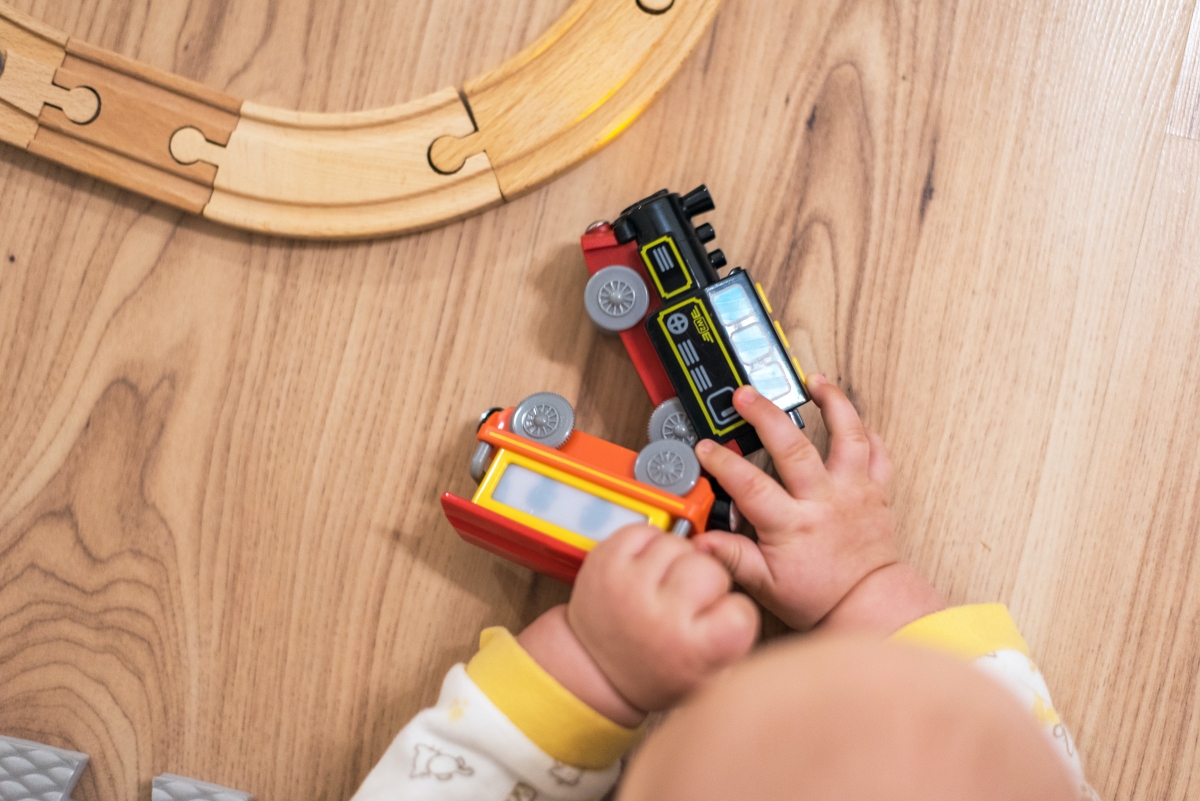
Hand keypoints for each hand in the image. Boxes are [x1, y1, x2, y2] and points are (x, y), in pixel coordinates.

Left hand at [529, 525, 758, 719]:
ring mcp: (629, 586)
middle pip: (709, 567)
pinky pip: (644, 531)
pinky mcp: (605, 563)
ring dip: (676, 560)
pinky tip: (644, 569)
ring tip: (662, 586)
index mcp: (694, 651)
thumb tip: (742, 600)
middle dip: (705, 580)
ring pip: (678, 544)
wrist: (595, 667)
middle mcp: (660, 617)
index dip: (732, 611)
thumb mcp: (707, 673)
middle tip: (686, 602)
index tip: (716, 621)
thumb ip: (734, 640)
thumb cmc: (657, 669)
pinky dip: (649, 544)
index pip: (740, 610)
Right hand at [692, 375, 943, 632]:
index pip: (750, 485)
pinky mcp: (876, 491)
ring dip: (833, 404)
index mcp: (793, 524)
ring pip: (848, 437)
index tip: (706, 448)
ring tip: (815, 382)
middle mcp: (825, 501)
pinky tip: (852, 416)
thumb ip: (732, 557)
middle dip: (766, 415)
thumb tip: (700, 541)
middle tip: (745, 395)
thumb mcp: (765, 584)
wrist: (868, 605)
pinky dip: (867, 432)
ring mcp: (853, 491)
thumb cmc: (819, 596)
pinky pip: (878, 453)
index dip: (723, 462)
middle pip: (794, 447)